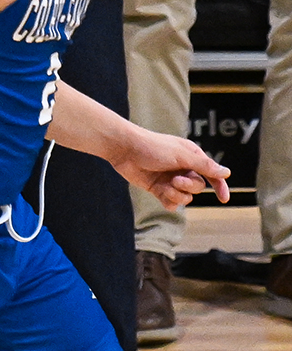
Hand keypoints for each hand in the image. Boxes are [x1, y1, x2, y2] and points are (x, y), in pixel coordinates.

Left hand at [109, 129, 230, 211]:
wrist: (124, 149)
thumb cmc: (152, 147)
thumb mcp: (181, 155)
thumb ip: (204, 166)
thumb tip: (226, 173)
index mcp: (191, 157)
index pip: (211, 174)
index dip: (220, 186)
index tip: (224, 198)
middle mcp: (182, 168)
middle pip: (197, 187)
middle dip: (188, 186)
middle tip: (176, 179)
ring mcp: (169, 179)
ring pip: (185, 197)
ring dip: (177, 194)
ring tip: (165, 186)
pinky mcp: (157, 188)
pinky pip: (171, 203)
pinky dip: (168, 201)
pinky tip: (161, 193)